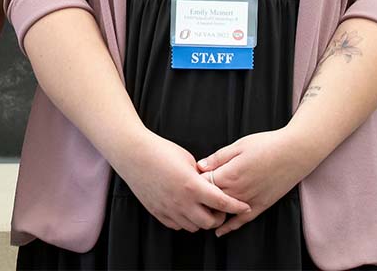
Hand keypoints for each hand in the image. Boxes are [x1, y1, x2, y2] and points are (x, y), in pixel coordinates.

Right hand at [113, 131, 249, 231]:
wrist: (132, 153)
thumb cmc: (159, 150)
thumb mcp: (187, 159)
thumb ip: (201, 175)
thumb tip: (209, 184)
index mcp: (192, 186)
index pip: (222, 203)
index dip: (237, 206)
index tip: (244, 206)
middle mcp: (181, 202)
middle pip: (209, 222)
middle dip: (218, 217)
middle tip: (219, 208)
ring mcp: (168, 208)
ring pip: (193, 227)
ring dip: (201, 220)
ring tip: (200, 208)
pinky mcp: (157, 211)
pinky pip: (177, 225)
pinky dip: (185, 220)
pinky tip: (184, 209)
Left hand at [198, 128, 316, 236]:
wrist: (295, 153)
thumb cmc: (266, 145)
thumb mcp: (238, 146)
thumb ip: (217, 158)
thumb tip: (200, 166)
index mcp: (229, 174)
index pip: (202, 183)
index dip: (194, 180)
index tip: (188, 176)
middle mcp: (238, 191)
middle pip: (211, 199)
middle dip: (200, 196)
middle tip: (191, 193)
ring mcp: (250, 200)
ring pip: (224, 211)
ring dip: (212, 210)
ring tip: (200, 209)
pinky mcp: (262, 205)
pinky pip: (243, 220)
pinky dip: (230, 226)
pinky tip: (220, 231)